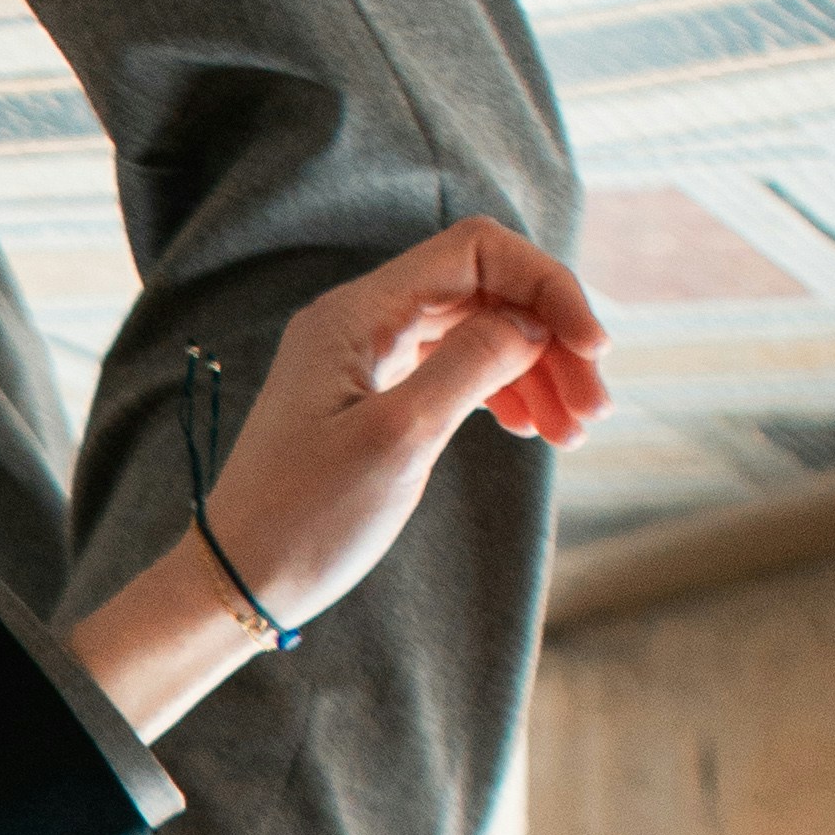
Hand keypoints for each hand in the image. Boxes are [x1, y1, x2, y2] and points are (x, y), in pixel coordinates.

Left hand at [68, 218, 606, 744]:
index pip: (477, 251)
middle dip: (551, 338)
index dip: (547, 286)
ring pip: (476, 332)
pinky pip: (453, 369)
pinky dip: (501, 391)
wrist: (237, 583)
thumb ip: (470, 364)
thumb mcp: (400, 438)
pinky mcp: (371, 397)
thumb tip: (530, 319)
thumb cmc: (304, 519)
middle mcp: (360, 320)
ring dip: (536, 370)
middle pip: (485, 291)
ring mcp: (365, 358)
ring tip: (575, 432)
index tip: (595, 349)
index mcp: (357, 312)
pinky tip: (533, 428)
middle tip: (597, 410)